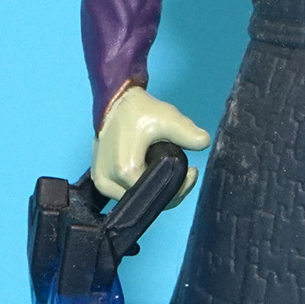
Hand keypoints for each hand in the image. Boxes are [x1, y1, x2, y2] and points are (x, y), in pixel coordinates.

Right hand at [91, 85, 210, 205]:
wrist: (115, 103)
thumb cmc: (139, 111)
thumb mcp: (168, 118)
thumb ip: (188, 133)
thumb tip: (204, 143)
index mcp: (125, 171)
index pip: (160, 195)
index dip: (181, 187)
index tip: (192, 171)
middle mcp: (109, 182)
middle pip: (148, 201)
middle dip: (170, 189)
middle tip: (184, 171)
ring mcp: (102, 184)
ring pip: (138, 199)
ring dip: (156, 188)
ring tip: (169, 169)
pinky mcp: (100, 181)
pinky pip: (127, 193)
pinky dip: (143, 185)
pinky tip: (153, 170)